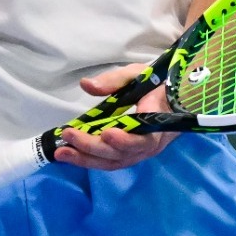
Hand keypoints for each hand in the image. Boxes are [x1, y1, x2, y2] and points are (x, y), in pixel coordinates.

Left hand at [52, 63, 176, 170]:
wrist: (174, 101)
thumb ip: (114, 80)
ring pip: (113, 162)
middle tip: (69, 135)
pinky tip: (71, 155)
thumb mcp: (138, 74)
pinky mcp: (129, 155)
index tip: (106, 133)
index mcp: (158, 123)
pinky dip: (90, 160)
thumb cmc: (157, 85)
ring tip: (61, 153)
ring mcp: (139, 153)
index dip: (125, 140)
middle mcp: (150, 145)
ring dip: (86, 159)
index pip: (143, 139)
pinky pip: (110, 162)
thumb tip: (86, 85)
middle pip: (121, 154)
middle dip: (92, 147)